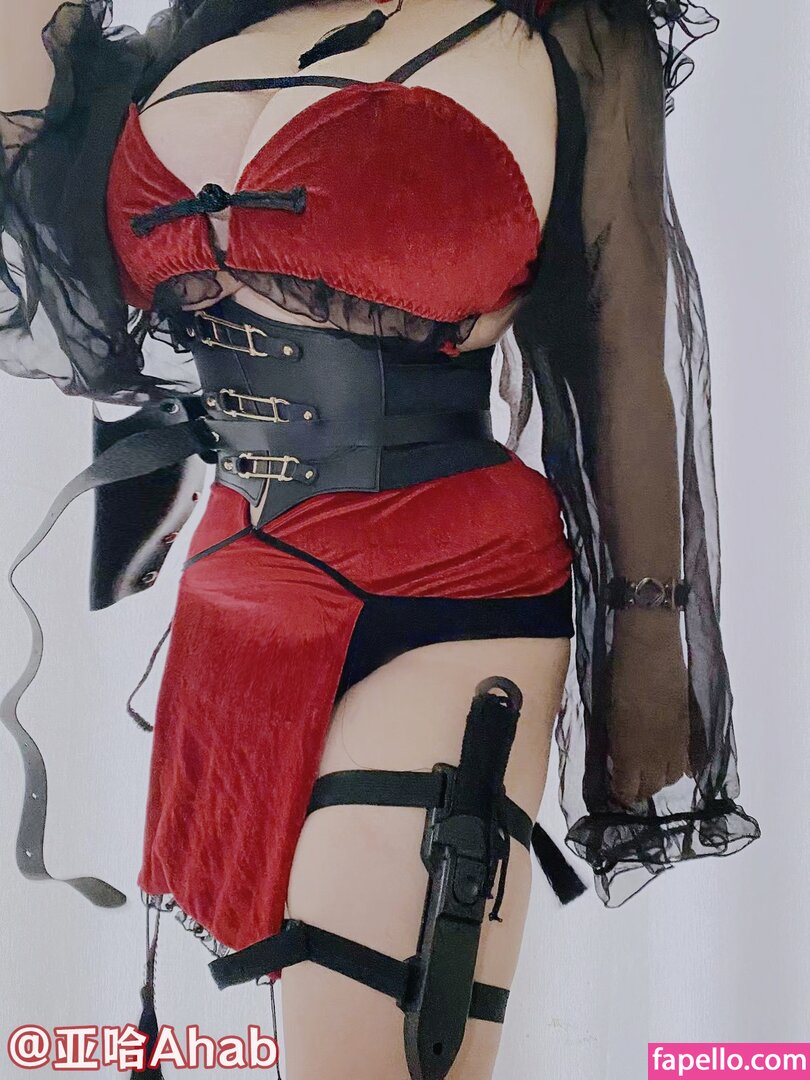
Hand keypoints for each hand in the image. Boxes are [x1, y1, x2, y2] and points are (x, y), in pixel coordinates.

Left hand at [604, 611, 693, 807]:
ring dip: (661, 776)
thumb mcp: (609, 715)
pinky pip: (690, 759)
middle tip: (631, 780)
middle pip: (653, 787)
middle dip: (641, 788)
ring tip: (651, 767)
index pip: (629, 789)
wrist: (650, 649)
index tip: (616, 789)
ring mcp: (677, 741)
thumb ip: (616, 743)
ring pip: (673, 776)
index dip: (622, 793)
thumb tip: (618, 759)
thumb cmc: (619, 676)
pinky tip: (673, 757)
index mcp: (630, 751)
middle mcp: (656, 754)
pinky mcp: (691, 728)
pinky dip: (681, 763)